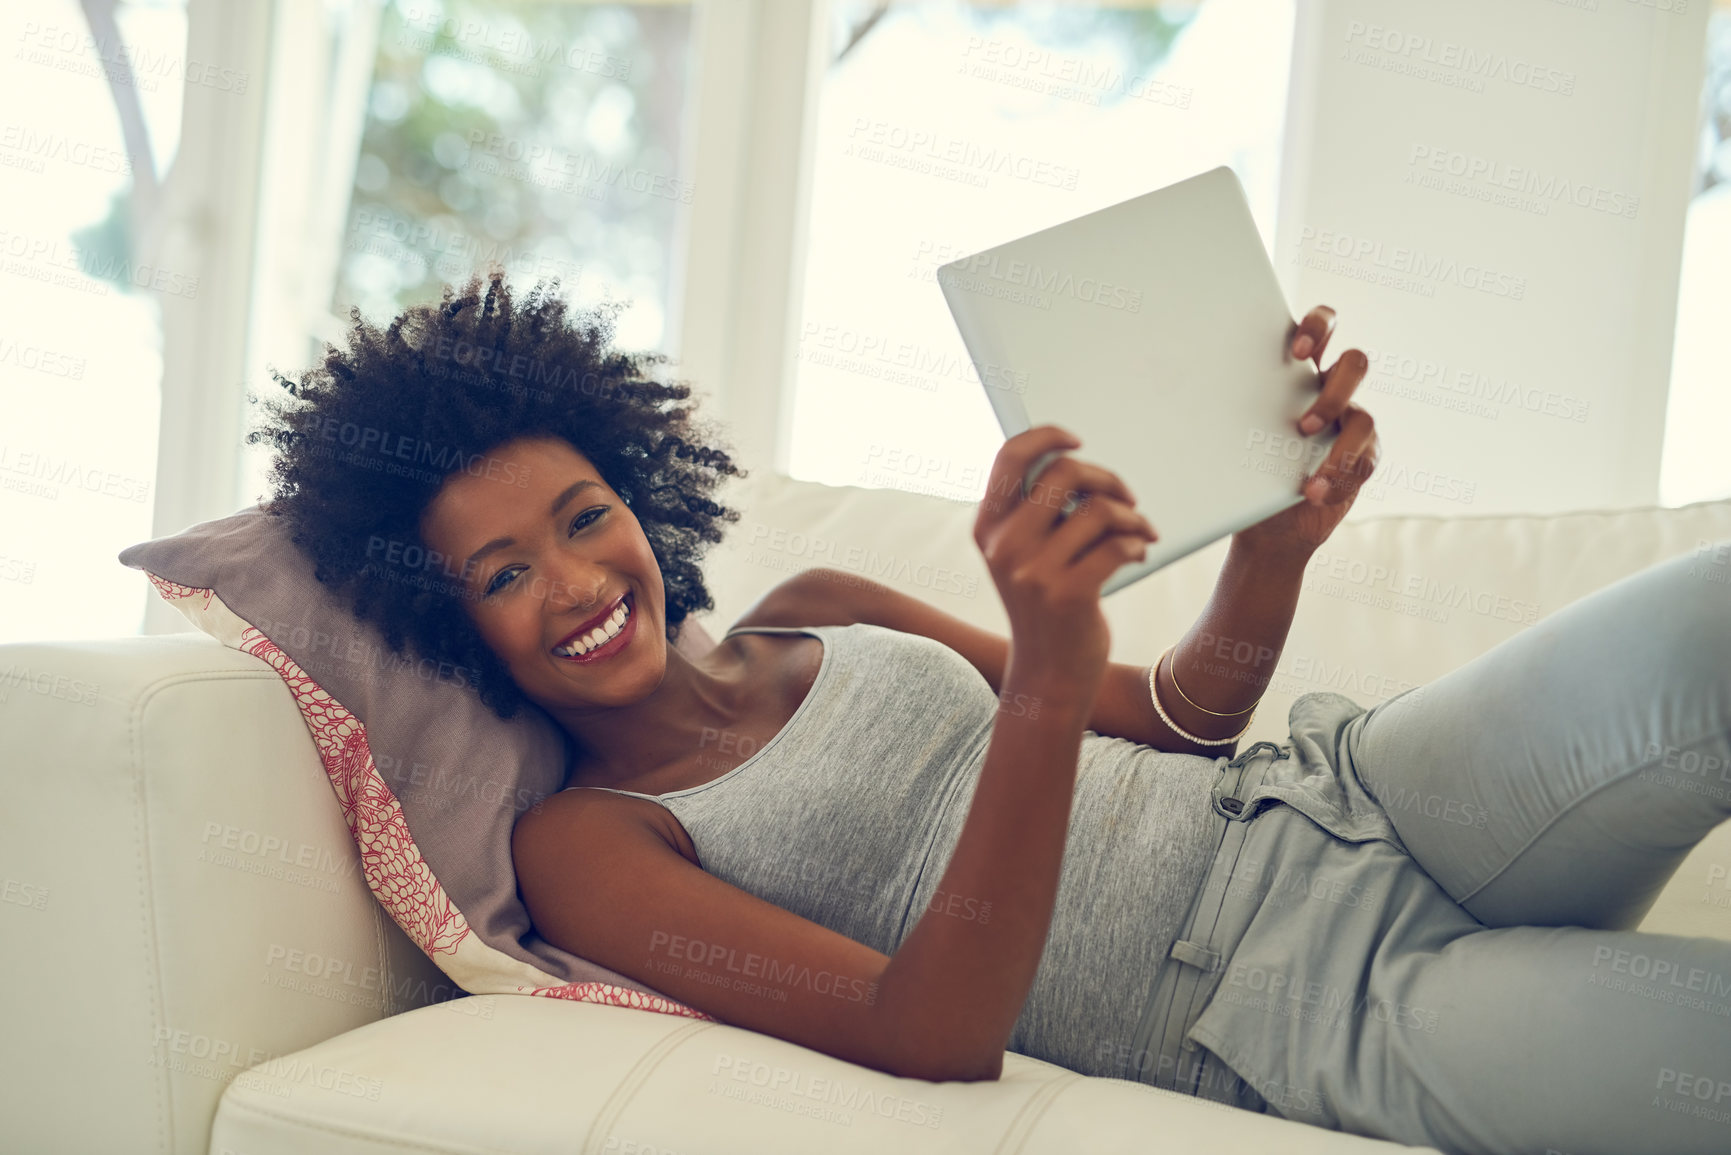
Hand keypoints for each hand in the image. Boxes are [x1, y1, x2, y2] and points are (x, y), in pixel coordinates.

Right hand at [975, 425, 1156, 700]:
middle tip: (1127, 498)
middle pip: (1065, 472)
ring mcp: (1033, 572)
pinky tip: (1140, 554)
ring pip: (1100, 509)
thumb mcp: (1022, 558)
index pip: (1009, 456)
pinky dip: (1138, 543)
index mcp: (987, 528)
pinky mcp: (1068, 595)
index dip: (1046, 436)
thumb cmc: (1045, 605)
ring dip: (1133, 516)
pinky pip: (1118, 545)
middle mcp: (1003, 546)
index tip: (1077, 440)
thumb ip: (1035, 514)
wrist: (1048, 674)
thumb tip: (1079, 465)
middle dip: (1107, 478)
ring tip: (1141, 530)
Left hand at [1235, 305, 1380, 560]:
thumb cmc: (1245, 470)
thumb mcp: (1231, 437)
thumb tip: (1185, 403)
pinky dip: (1339, 478)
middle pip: (1356, 364)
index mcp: (1299, 372)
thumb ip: (1226, 413)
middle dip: (1336, 389)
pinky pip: (1365, 461)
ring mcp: (1350, 423)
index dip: (1319, 326)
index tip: (1298, 349)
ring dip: (1340, 445)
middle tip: (1304, 424)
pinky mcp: (1363, 458)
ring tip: (1310, 474)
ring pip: (1365, 417)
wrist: (1269, 525)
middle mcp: (1330, 391)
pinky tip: (1316, 493)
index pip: (1323, 327)